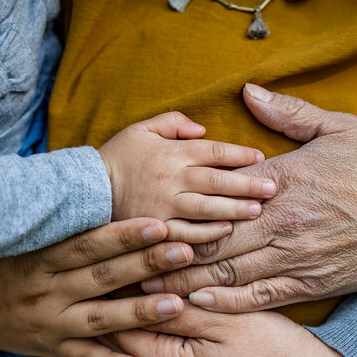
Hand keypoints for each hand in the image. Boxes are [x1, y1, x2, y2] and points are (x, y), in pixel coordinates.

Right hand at [0, 218, 195, 356]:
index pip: (87, 243)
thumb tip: (100, 179)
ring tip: (176, 304)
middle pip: (101, 276)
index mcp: (41, 256)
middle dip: (144, 265)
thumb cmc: (3, 259)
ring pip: (98, 319)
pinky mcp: (50, 348)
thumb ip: (64, 219)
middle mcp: (46, 289)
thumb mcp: (25, 235)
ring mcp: (49, 321)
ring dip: (138, 313)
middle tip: (184, 252)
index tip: (159, 224)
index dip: (123, 235)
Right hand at [99, 112, 277, 229]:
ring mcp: (163, 205)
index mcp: (171, 152)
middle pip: (216, 180)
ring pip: (206, 207)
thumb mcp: (141, 129)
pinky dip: (206, 233)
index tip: (260, 157)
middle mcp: (171, 178)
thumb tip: (202, 128)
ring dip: (234, 209)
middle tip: (273, 188)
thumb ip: (173, 123)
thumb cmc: (117, 158)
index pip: (213, 151)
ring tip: (258, 211)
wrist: (84, 189)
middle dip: (247, 184)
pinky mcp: (155, 229)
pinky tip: (226, 232)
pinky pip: (185, 233)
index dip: (239, 154)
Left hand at [104, 304, 356, 356]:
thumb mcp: (227, 317)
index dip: (112, 302)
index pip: (120, 334)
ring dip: (127, 353)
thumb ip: (179, 306)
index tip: (109, 279)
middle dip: (112, 328)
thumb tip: (141, 289)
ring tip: (125, 320)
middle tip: (108, 296)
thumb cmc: (277, 347)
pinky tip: (155, 350)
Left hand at [142, 84, 356, 311]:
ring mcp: (296, 257)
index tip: (143, 219)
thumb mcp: (338, 127)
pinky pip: (260, 298)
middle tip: (128, 260)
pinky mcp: (312, 283)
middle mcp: (282, 223)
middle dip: (169, 252)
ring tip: (149, 285)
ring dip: (186, 280)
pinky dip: (225, 302)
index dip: (177, 211)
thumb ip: (288, 113)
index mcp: (283, 181)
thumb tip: (249, 93)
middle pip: (211, 240)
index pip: (217, 199)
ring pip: (228, 273)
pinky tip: (197, 303)